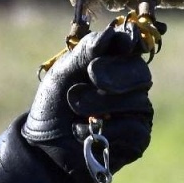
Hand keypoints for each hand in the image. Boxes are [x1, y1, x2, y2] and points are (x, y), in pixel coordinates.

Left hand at [22, 23, 153, 175]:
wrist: (44, 148)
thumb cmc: (54, 107)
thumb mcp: (63, 73)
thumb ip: (87, 51)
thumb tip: (114, 34)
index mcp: (114, 62)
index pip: (132, 45)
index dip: (127, 43)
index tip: (118, 46)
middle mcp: (131, 85)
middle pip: (139, 70)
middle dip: (112, 73)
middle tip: (90, 75)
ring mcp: (137, 112)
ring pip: (136, 100)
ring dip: (99, 104)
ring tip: (75, 109)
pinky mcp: (138, 138)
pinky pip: (133, 127)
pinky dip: (106, 129)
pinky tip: (84, 132)